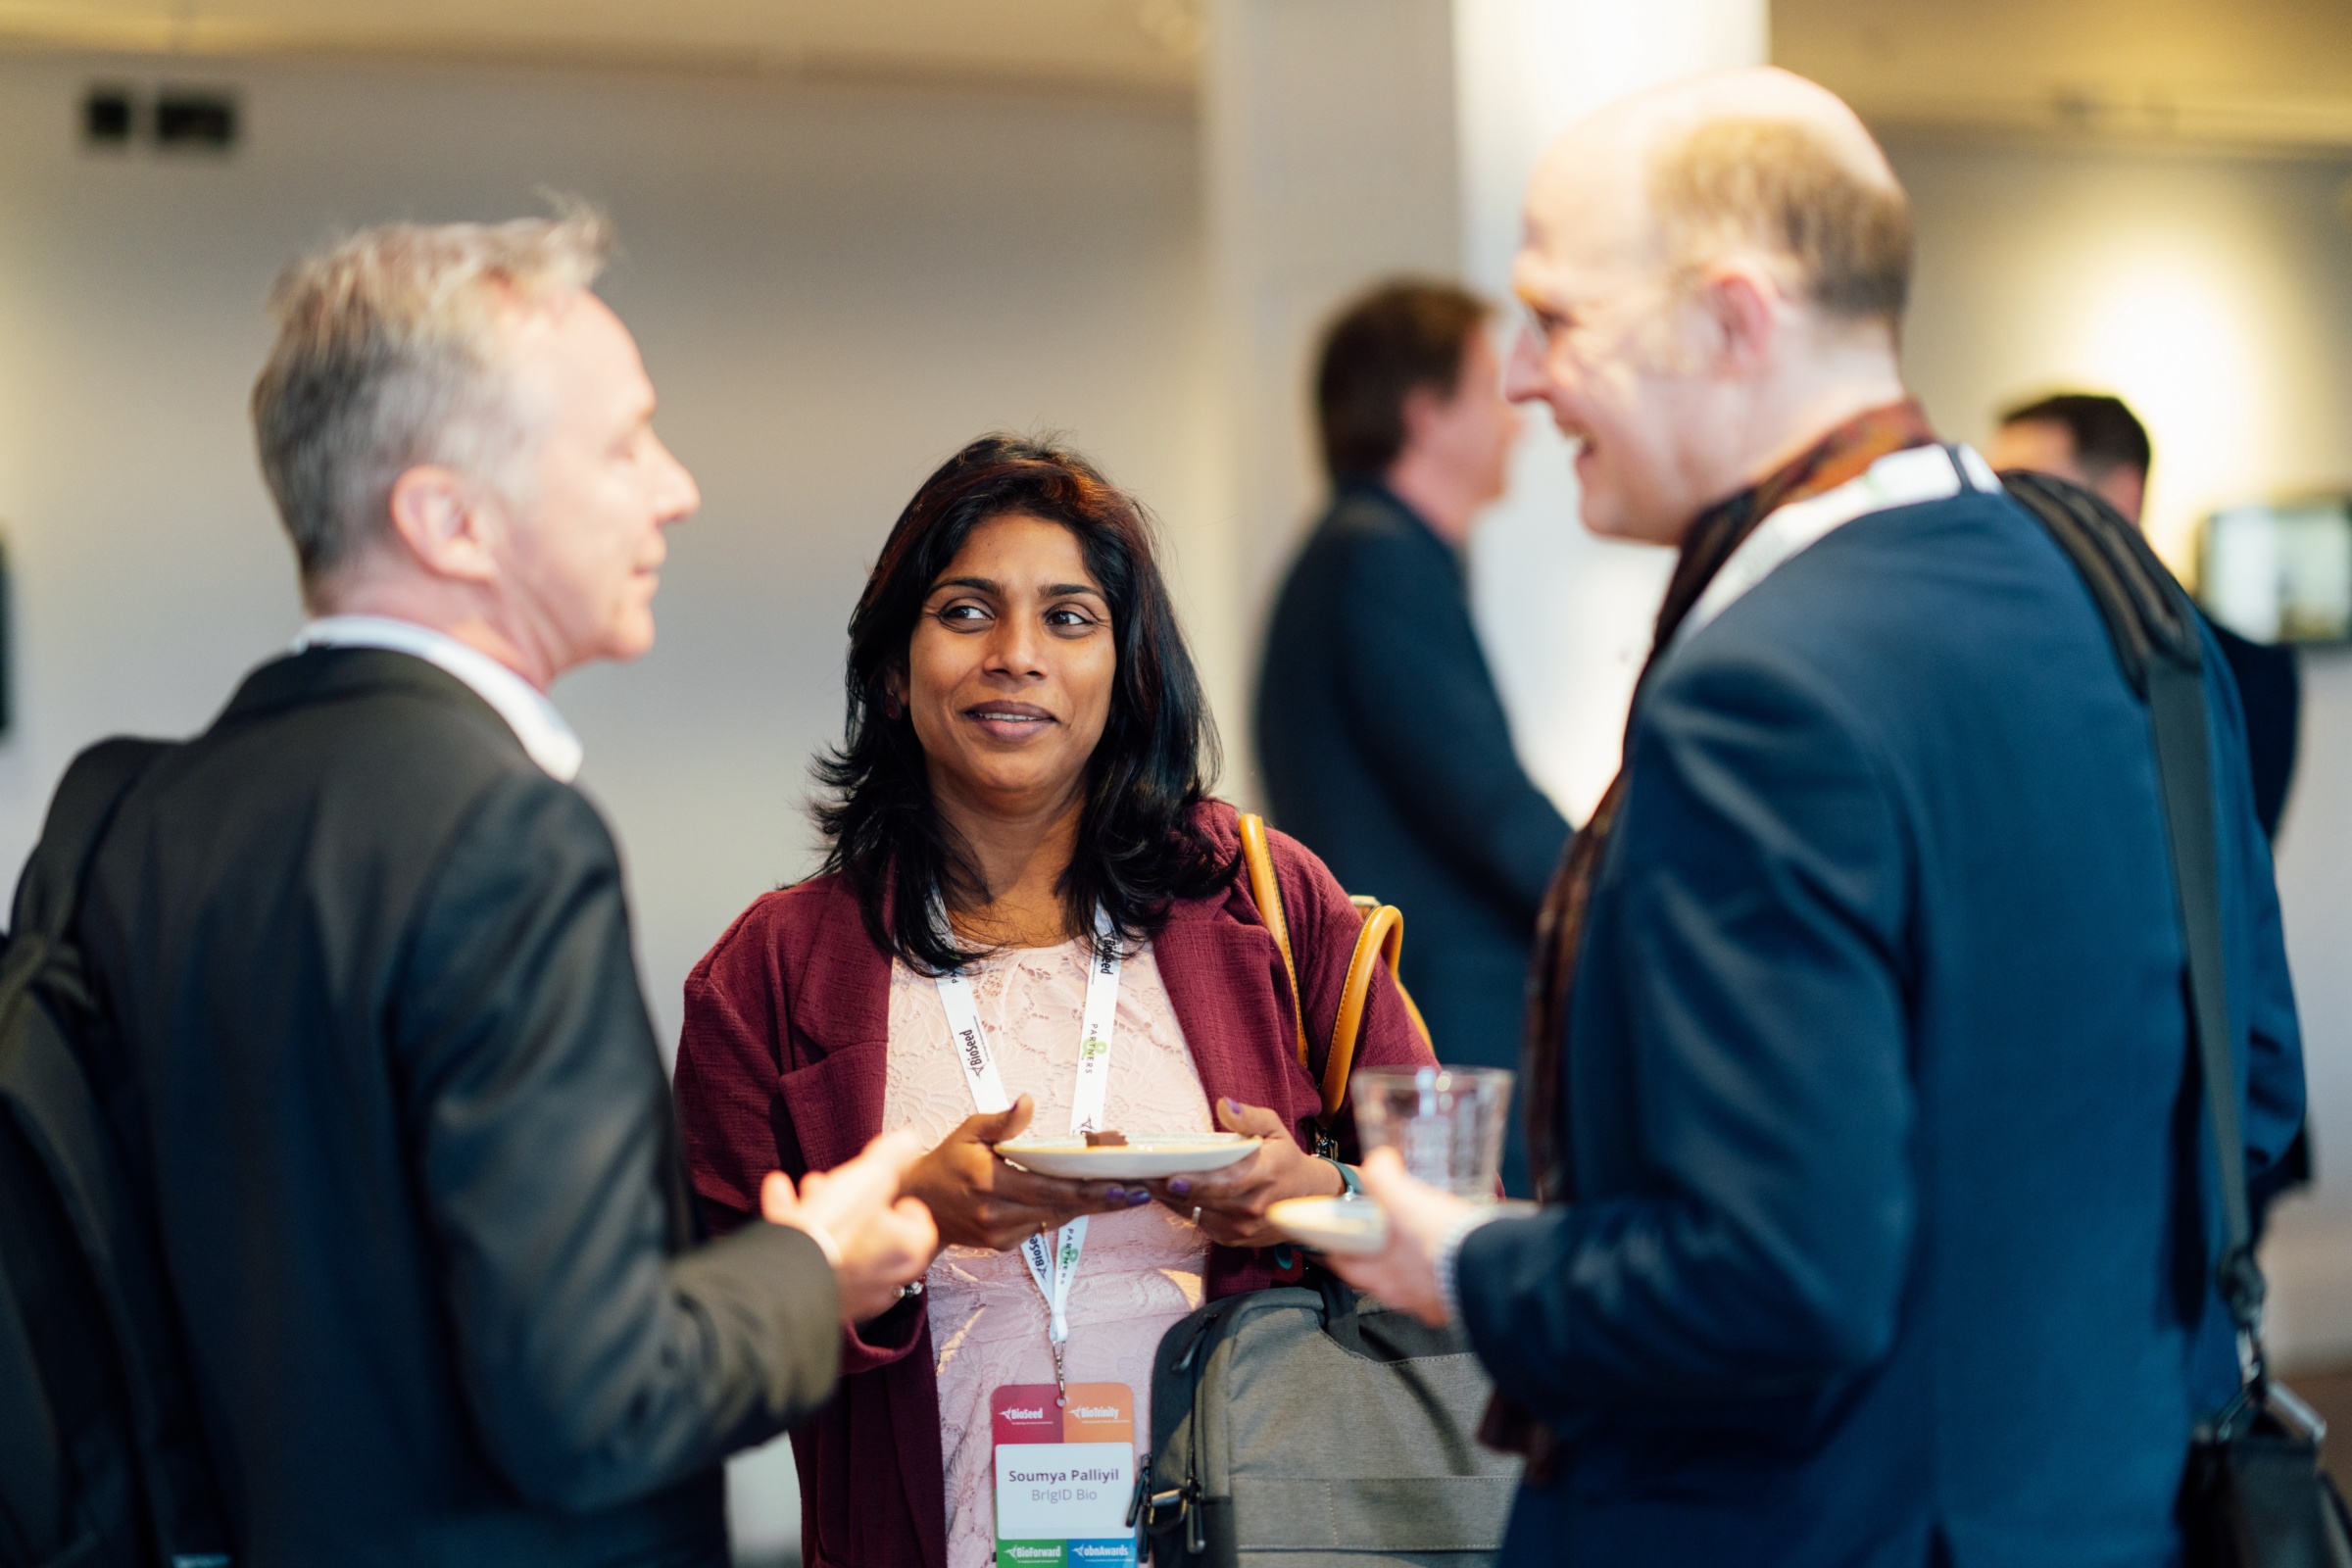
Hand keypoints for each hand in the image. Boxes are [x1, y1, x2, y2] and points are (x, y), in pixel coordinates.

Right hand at [761, 1129, 939, 1324]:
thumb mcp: (870, 1177)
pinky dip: (795, 1223)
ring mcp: (848, 1292)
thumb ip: (891, 1158)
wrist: (787, 1275)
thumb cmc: (839, 1227)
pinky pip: (808, 1256)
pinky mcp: (814, 1296)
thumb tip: (909, 1139)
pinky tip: (778, 1192)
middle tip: (843, 1182)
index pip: (920, 1229)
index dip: (904, 1206)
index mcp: (905, 1252)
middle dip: (856, 1203)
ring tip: (811, 1185)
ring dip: (825, 1210)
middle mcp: (883, 1278)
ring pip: (841, 1245)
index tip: (890, 1191)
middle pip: (876, 1235)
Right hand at [901, 1095, 1146, 1251]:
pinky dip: (1065, 1213)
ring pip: (1056, 1219)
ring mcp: (1000, 1233)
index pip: (1049, 1188)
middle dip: (1103, 1201)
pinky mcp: (1003, 1244)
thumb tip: (1028, 1101)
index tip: (1119, 1184)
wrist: (917, 1204)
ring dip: (1091, 1208)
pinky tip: (1092, 1202)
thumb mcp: (969, 1131)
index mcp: (989, 1182)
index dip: (1088, 1189)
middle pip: (1061, 1208)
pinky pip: (1042, 1226)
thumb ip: (1002, 1120)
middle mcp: (997, 1213)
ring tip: (1127, 1196)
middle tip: (1139, 1192)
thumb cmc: (947, 1162)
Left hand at [1143, 1098, 1342, 1248]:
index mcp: (1264, 1174)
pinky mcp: (1232, 1238)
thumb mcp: (1274, 1128)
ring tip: (1143, 1181)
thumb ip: (1249, 1117)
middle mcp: (1252, 1206)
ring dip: (1169, 1199)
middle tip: (1140, 1175)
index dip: (1197, 1182)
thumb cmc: (1285, 1159)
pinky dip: (1181, 1208)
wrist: (1308, 1199)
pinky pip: (1199, 1222)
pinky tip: (1164, 1193)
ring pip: (1196, 1212)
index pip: (1225, 1182)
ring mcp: (1242, 1227)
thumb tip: (1225, 1105)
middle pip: (1203, 1199)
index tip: (1172, 1177)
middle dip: (1169, 1188)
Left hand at [1319, 1148, 1473, 1326]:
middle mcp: (1401, 1296)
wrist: (1491, 1266)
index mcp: (1379, 1275)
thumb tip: (1379, 1161)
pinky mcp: (1457, 1303)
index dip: (1333, 1248)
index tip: (1327, 1239)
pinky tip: (1448, 1258)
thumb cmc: (1440, 1239)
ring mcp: (1430, 1303)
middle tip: (1377, 1236)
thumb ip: (1383, 1176)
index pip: (1342, 1264)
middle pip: (1377, 1276)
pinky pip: (1441, 1290)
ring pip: (1410, 1285)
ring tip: (1418, 1244)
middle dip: (1376, 1256)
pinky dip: (1440, 1274)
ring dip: (1410, 1266)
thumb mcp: (1403, 1198)